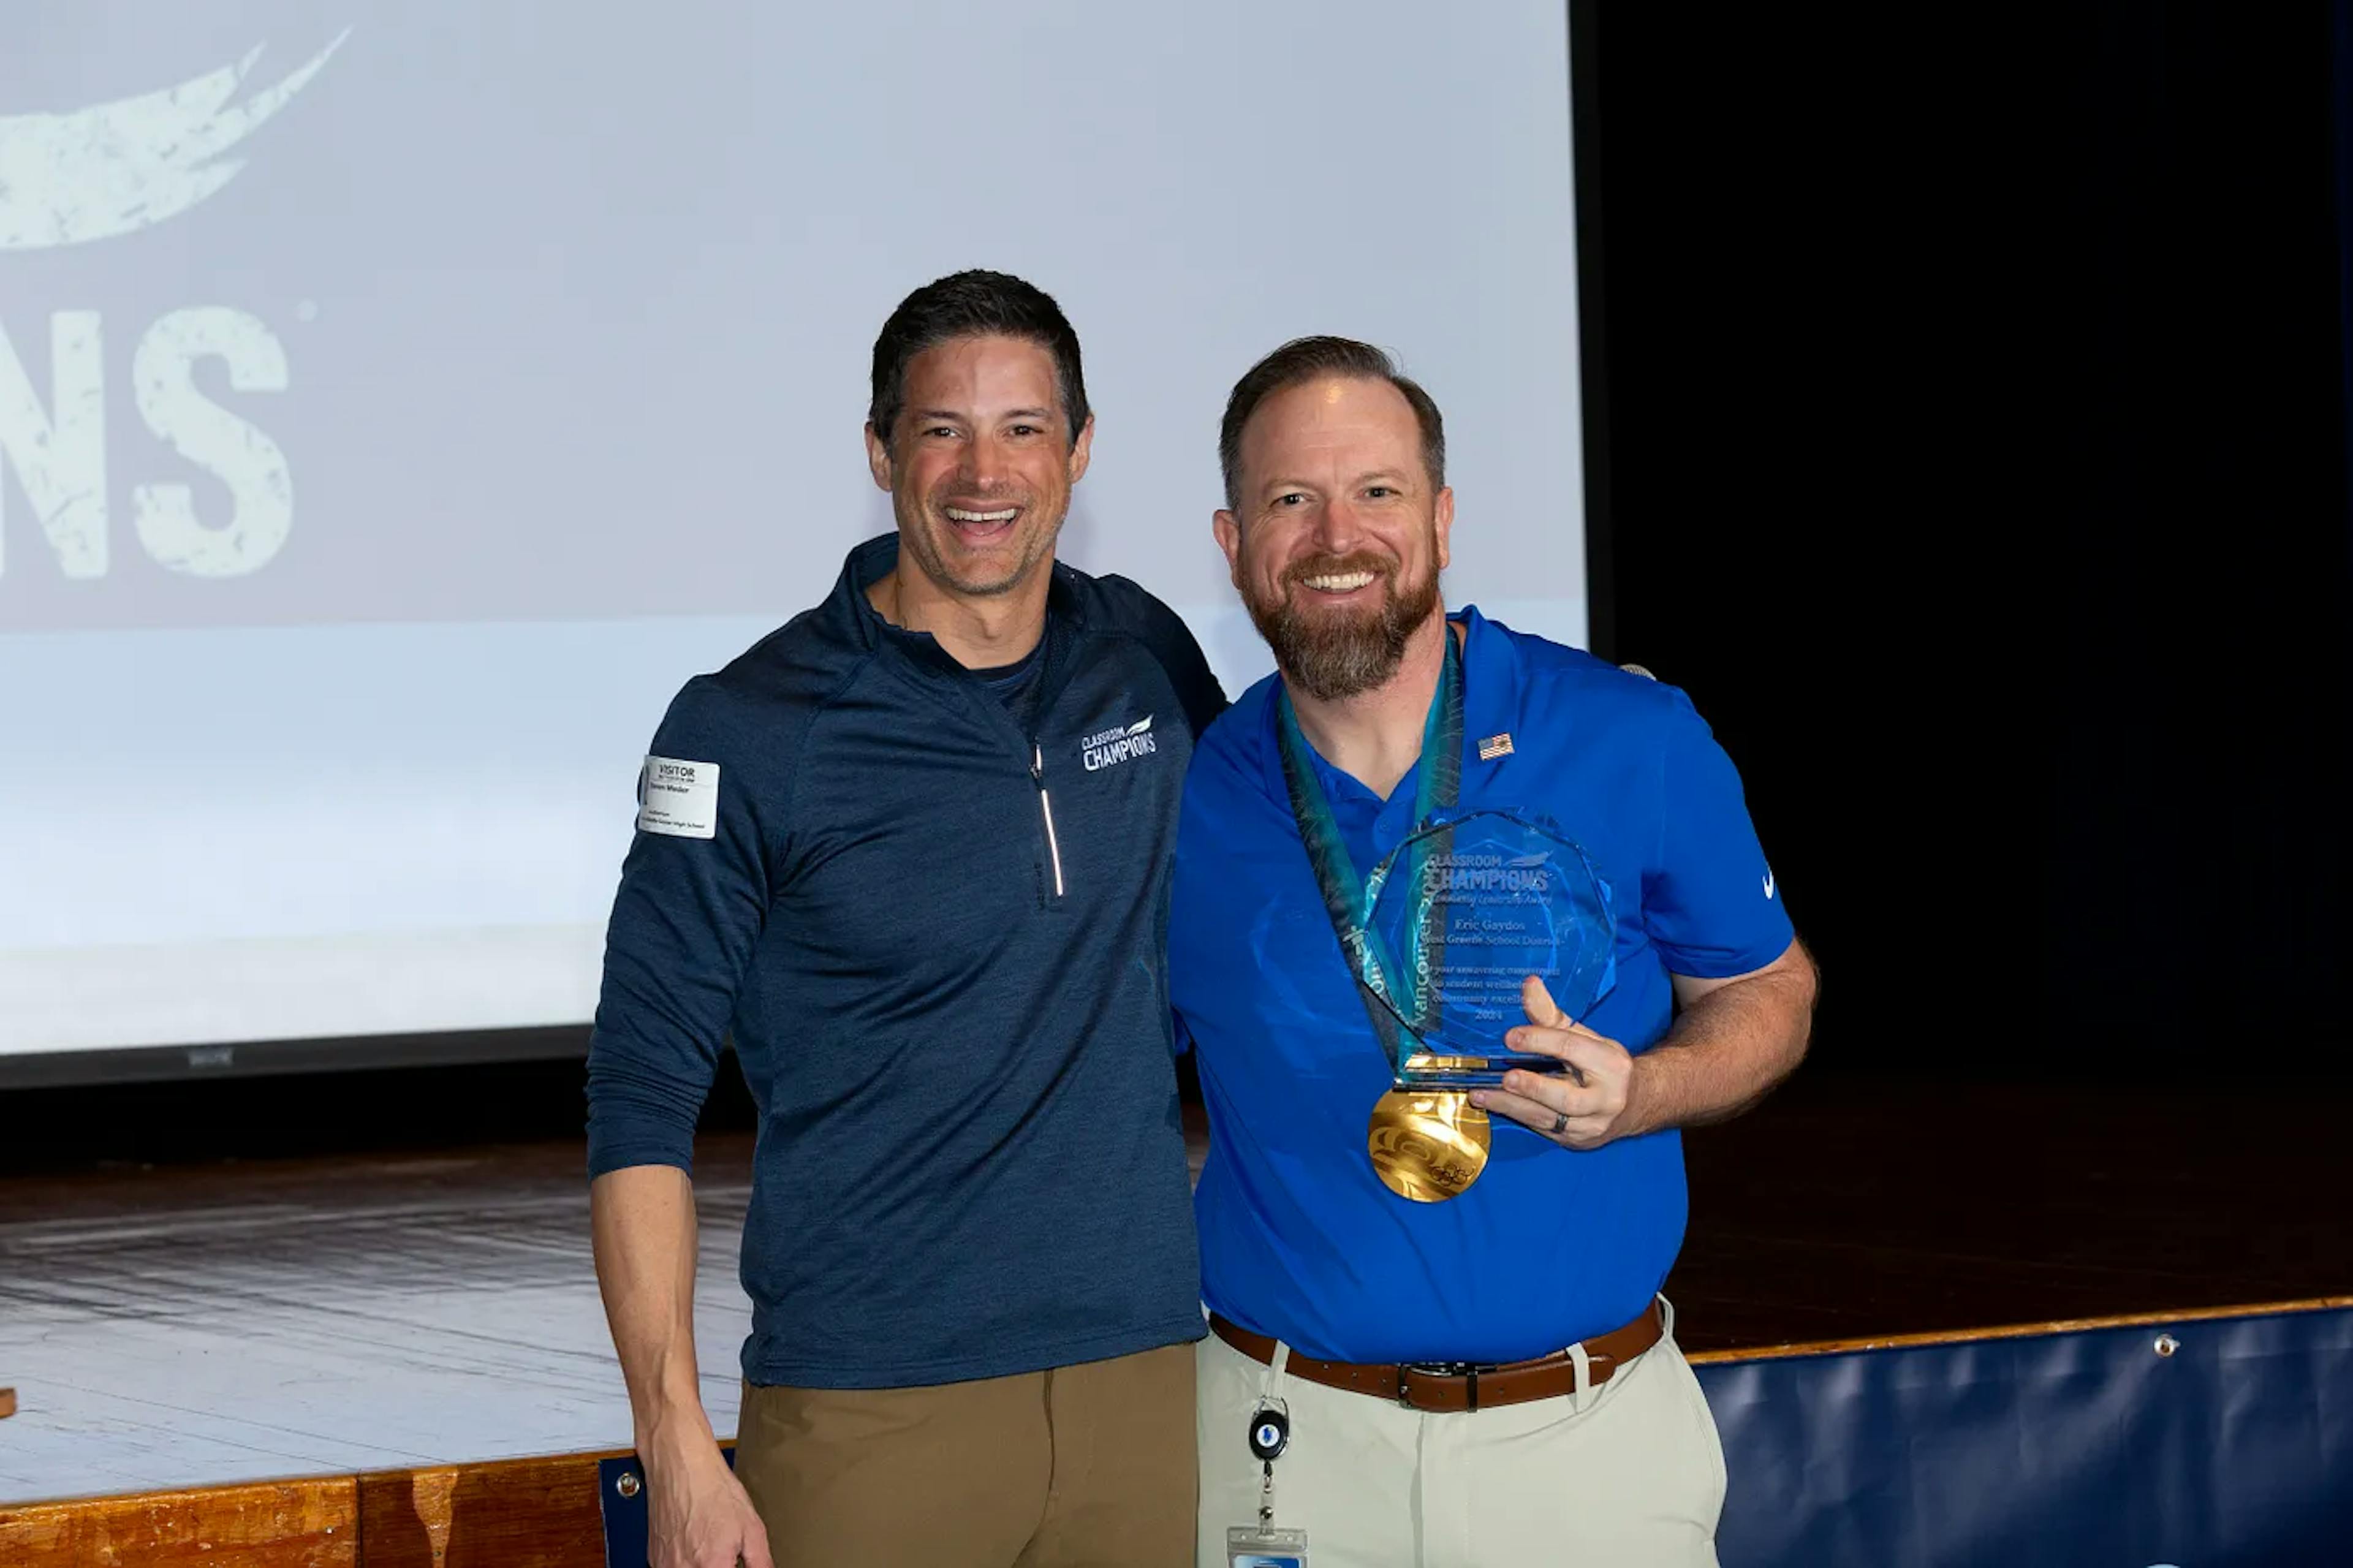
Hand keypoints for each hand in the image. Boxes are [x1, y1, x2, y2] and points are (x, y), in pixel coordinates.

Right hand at [646, 1435, 771, 1567]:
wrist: (682, 1466)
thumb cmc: (713, 1490)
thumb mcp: (753, 1528)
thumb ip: (760, 1563)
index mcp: (712, 1567)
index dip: (732, 1567)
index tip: (733, 1562)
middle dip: (717, 1564)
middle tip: (723, 1553)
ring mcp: (665, 1566)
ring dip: (701, 1564)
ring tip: (708, 1543)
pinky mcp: (654, 1559)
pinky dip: (685, 1562)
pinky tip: (694, 1543)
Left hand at [1469, 976, 1646, 1149]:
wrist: (1634, 1104)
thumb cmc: (1602, 1064)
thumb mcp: (1584, 1036)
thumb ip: (1552, 1015)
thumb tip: (1529, 984)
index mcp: (1611, 1064)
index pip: (1572, 1049)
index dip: (1540, 1040)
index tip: (1510, 1037)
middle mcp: (1605, 1099)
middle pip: (1565, 1097)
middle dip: (1533, 1088)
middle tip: (1506, 1078)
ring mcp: (1591, 1125)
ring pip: (1548, 1119)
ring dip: (1511, 1106)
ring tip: (1481, 1095)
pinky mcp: (1576, 1141)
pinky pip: (1542, 1130)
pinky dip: (1517, 1116)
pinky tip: (1494, 1104)